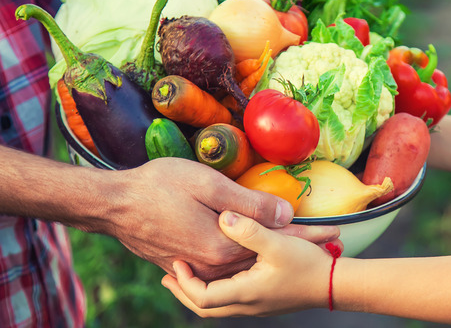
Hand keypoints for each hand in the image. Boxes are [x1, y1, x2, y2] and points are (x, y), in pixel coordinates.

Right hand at [102, 158, 339, 280]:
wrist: (113, 205)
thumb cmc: (158, 186)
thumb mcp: (208, 185)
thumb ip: (249, 203)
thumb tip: (286, 214)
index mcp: (224, 246)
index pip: (278, 239)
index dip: (309, 233)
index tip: (337, 231)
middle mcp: (215, 263)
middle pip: (267, 252)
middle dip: (299, 245)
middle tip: (331, 239)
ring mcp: (199, 266)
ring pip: (248, 260)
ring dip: (275, 250)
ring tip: (303, 243)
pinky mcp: (187, 263)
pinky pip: (227, 262)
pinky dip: (249, 253)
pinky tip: (258, 246)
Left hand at [161, 210, 337, 316]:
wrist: (335, 286)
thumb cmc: (308, 265)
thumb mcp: (278, 243)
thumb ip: (248, 229)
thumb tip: (222, 217)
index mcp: (245, 293)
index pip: (202, 298)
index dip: (185, 282)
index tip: (176, 263)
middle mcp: (248, 306)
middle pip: (205, 309)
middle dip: (185, 293)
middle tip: (169, 277)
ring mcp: (257, 307)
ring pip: (219, 308)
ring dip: (199, 293)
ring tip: (187, 276)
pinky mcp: (266, 302)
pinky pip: (231, 303)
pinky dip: (216, 292)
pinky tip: (220, 275)